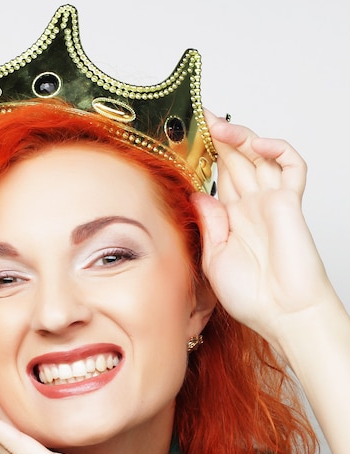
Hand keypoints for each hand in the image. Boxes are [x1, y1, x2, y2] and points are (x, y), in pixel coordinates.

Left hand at [192, 111, 332, 352]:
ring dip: (239, 137)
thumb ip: (208, 225)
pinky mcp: (289, 204)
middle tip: (199, 116)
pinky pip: (291, 167)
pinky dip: (277, 150)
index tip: (185, 141)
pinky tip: (256, 144)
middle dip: (218, 137)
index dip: (204, 157)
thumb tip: (198, 194)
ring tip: (217, 123)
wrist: (281, 314)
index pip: (216, 177)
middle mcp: (250, 207)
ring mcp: (270, 203)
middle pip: (234, 161)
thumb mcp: (213, 258)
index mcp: (230, 220)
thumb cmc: (250, 295)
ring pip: (258, 157)